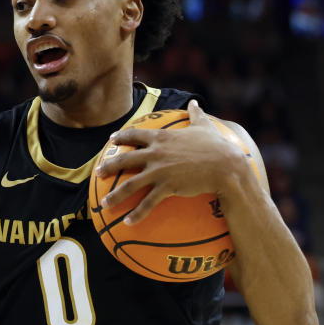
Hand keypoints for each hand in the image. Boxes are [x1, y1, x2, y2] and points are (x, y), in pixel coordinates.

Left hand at [95, 100, 244, 223]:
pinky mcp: (167, 187)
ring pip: (130, 184)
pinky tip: (128, 222)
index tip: (111, 140)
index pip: (135, 135)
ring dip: (115, 195)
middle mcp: (156, 153)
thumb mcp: (205, 126)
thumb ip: (196, 114)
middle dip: (108, 166)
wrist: (226, 166)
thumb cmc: (217, 146)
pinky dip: (137, 213)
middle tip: (97, 172)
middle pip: (125, 160)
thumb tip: (195, 101)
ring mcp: (159, 171)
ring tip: (104, 204)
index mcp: (162, 137)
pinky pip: (148, 202)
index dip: (121, 137)